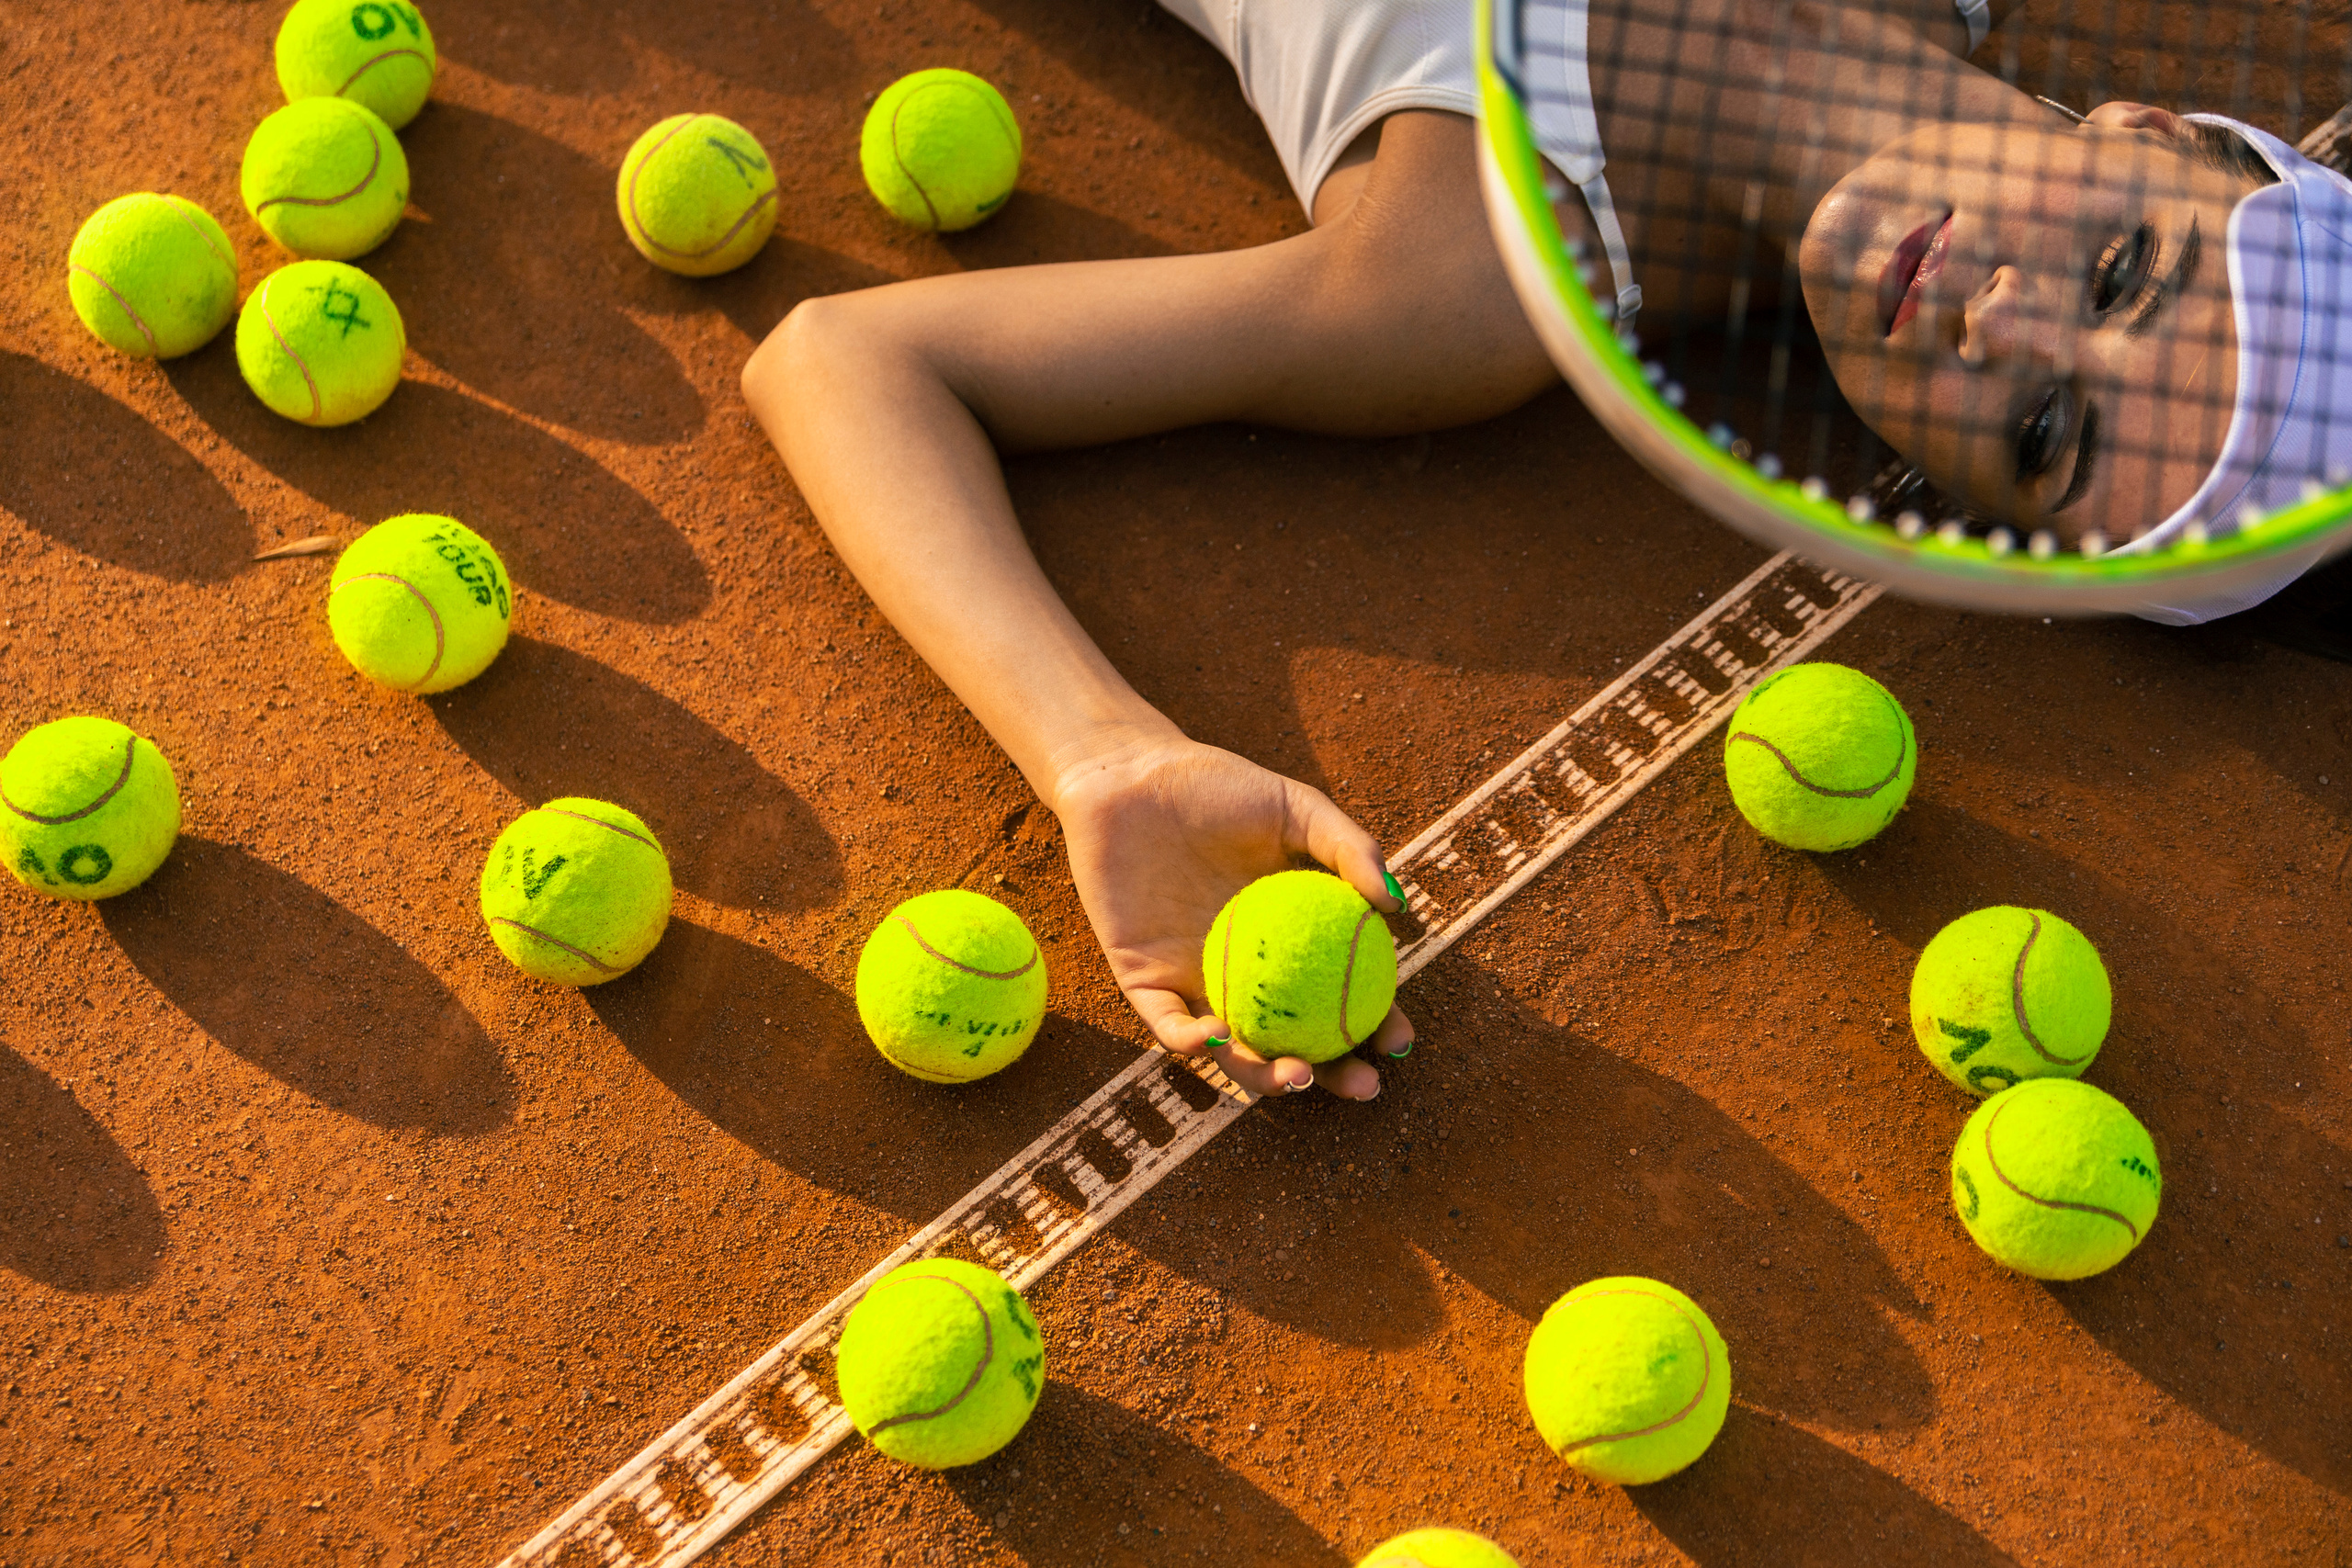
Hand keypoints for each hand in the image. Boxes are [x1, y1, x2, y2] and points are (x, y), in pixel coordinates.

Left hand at [1049, 728, 1413, 1099]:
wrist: (1129, 776)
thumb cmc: (1216, 787)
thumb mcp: (1295, 808)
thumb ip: (1348, 849)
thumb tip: (1396, 905)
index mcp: (1290, 941)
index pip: (1340, 998)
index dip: (1373, 1029)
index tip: (1398, 1044)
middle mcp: (1245, 974)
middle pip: (1293, 1042)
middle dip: (1329, 1076)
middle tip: (1362, 1085)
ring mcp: (1196, 983)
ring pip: (1233, 1051)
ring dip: (1264, 1076)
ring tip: (1296, 1076)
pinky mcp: (1143, 983)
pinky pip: (1169, 1027)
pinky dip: (1192, 1041)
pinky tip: (1218, 1036)